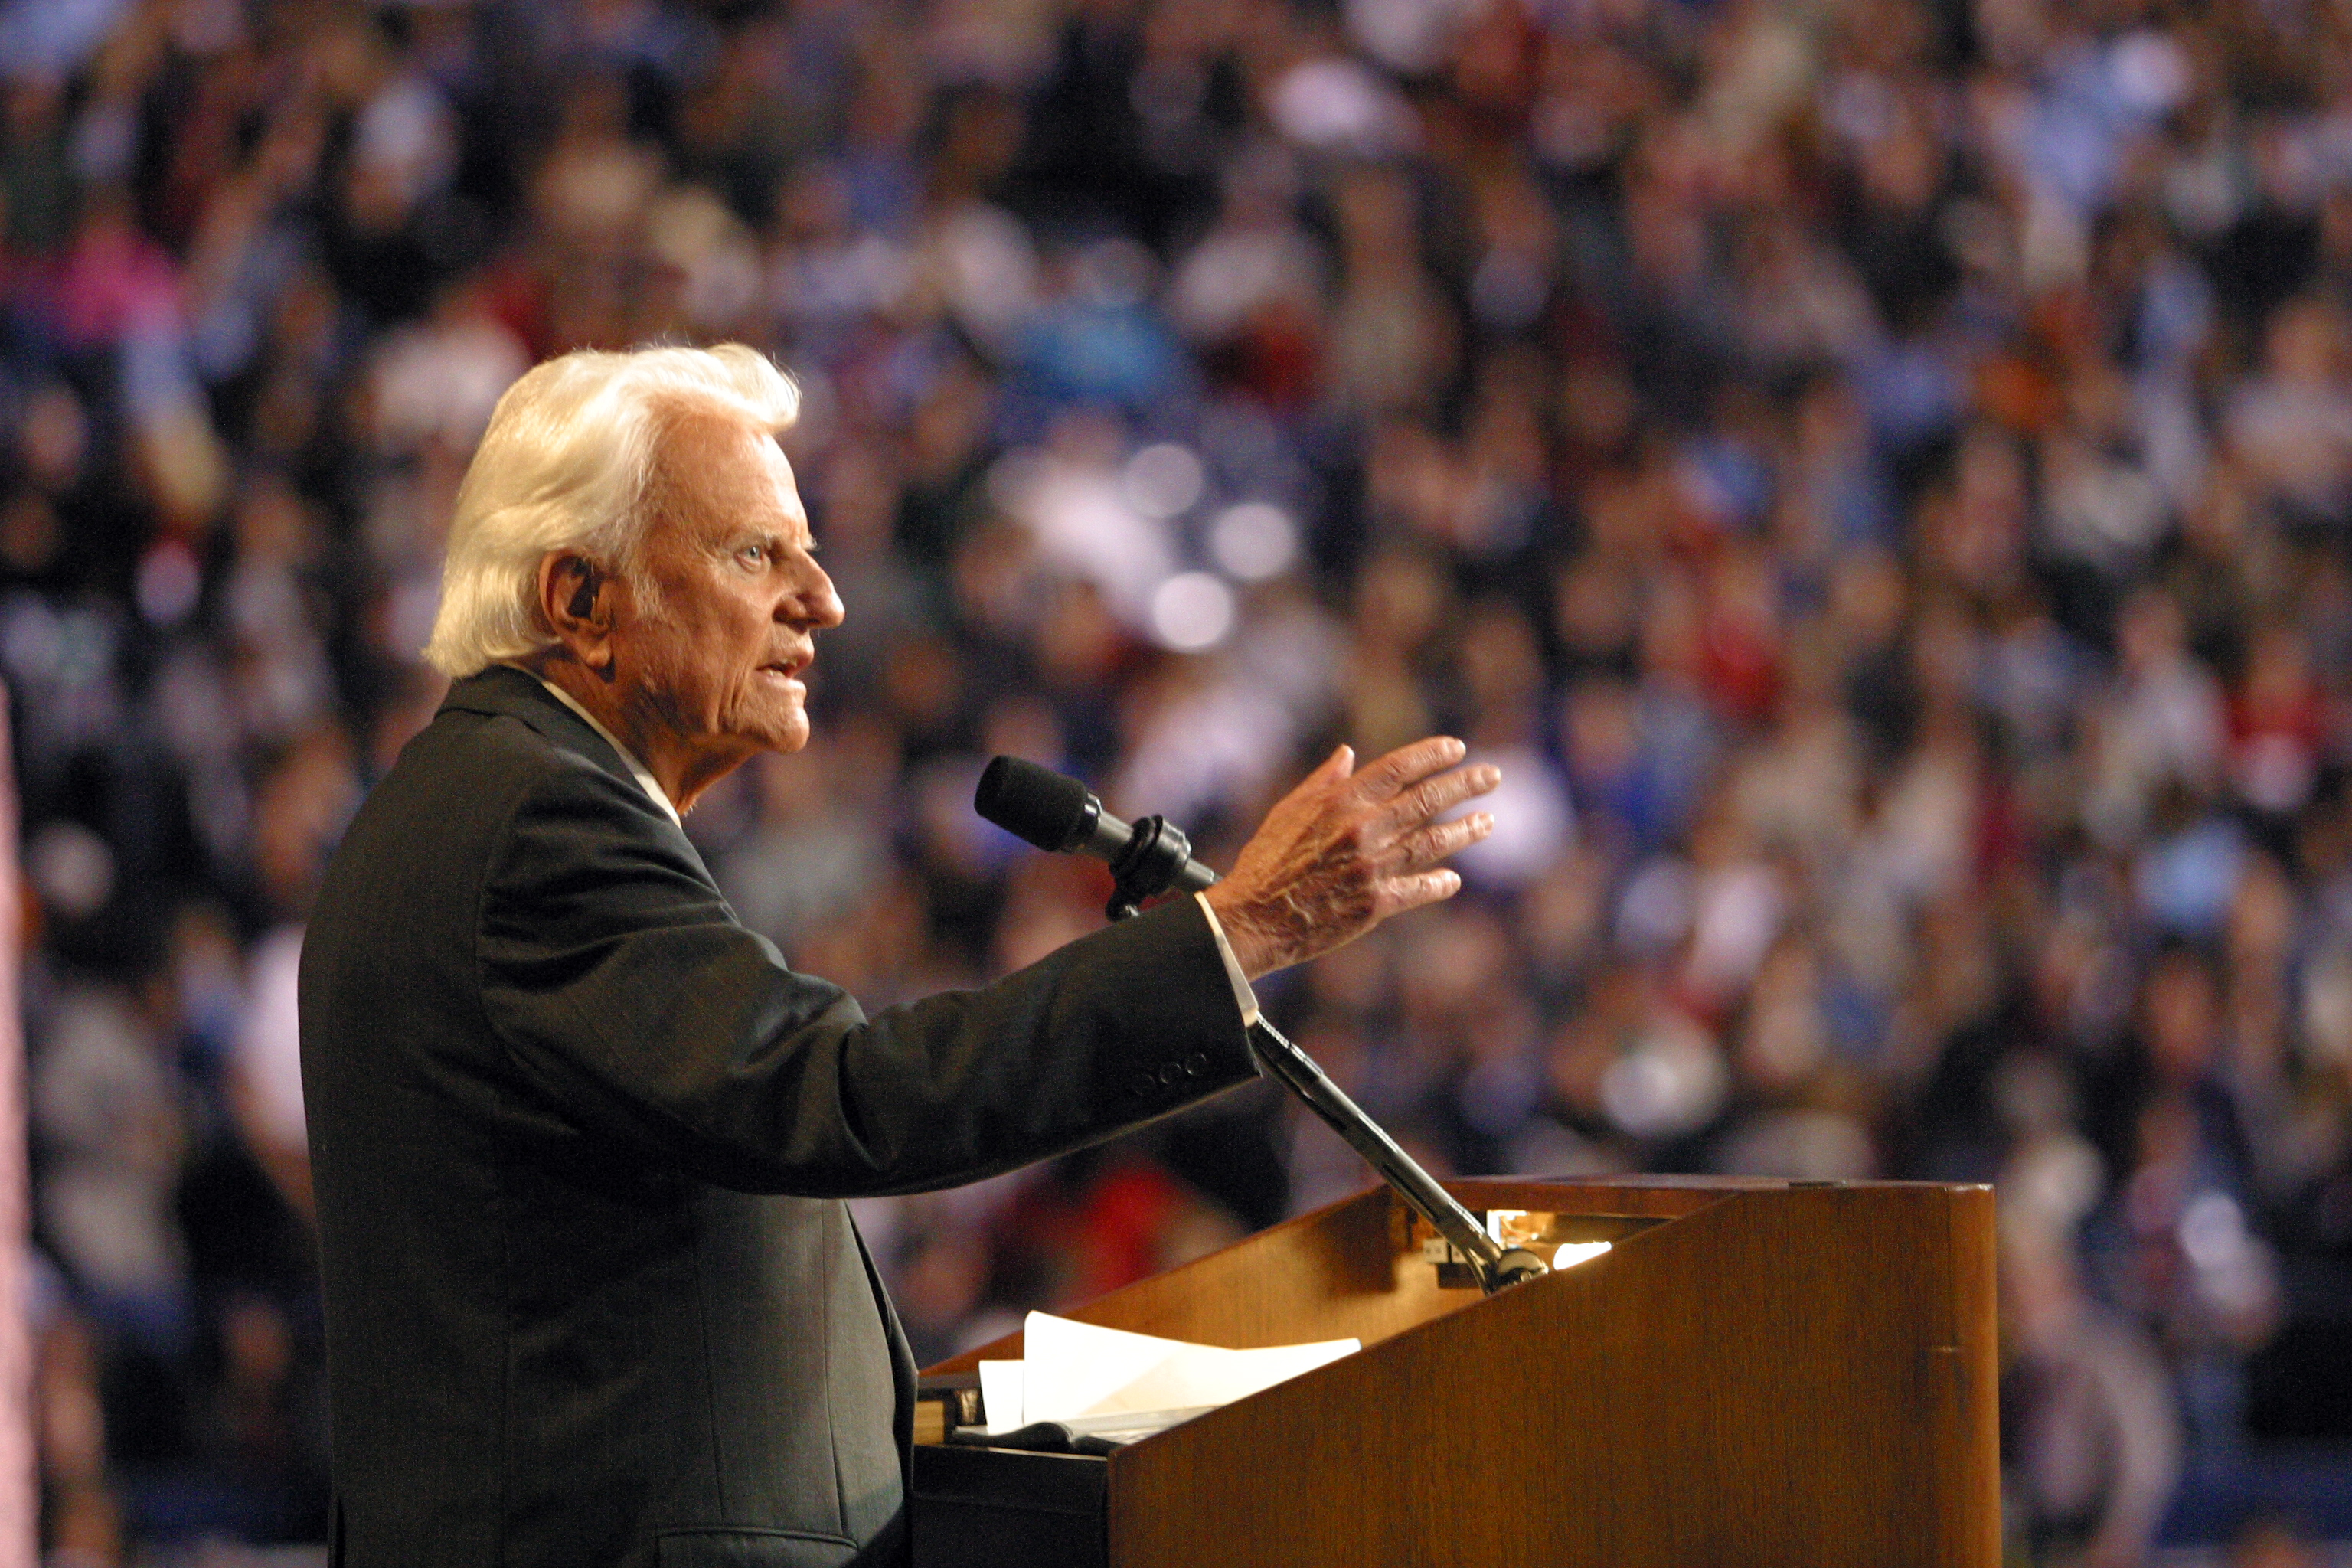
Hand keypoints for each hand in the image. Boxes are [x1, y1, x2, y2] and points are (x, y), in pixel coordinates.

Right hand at [1202, 738, 1498, 979]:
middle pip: (1426, 800)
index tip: (1457, 749)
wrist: (1254, 918)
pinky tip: (1453, 879)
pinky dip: (1438, 883)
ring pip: (1432, 843)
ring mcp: (1372, 868)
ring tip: (1487, 822)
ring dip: (1464, 831)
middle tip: (1492, 776)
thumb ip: (1323, 782)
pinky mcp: (1375, 904)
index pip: (1399, 768)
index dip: (1432, 756)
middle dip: (1465, 785)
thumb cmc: (1266, 862)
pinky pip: (1418, 890)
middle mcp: (1362, 830)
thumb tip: (1349, 754)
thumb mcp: (1288, 811)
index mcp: (1341, 802)